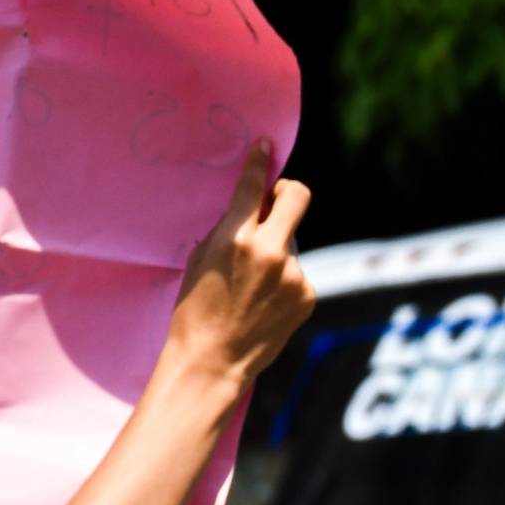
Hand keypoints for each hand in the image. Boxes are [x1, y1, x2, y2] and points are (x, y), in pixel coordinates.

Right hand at [165, 137, 315, 387]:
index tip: (266, 145)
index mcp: (238, 238)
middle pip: (297, 197)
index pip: (254, 186)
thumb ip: (229, 229)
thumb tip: (252, 205)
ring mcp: (295, 275)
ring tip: (252, 284)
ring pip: (292, 243)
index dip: (260, 161)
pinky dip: (284, 279)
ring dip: (277, 251)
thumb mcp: (202, 258)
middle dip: (287, 191)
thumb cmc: (196, 308)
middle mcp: (273, 252)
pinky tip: (264, 302)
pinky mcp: (308, 294)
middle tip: (275, 199)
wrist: (213, 359)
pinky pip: (297, 272)